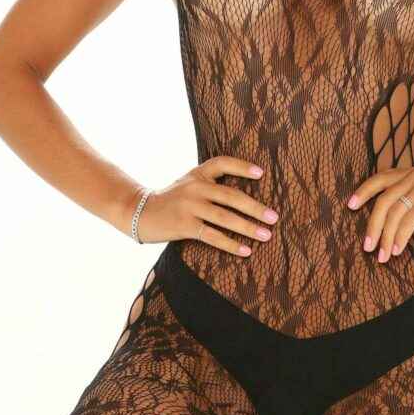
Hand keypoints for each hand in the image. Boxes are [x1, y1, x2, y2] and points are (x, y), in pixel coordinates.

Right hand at [132, 156, 278, 254]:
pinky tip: (246, 251)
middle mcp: (195, 187)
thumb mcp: (188, 184)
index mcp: (198, 174)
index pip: (222, 163)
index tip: (261, 173)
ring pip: (225, 217)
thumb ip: (210, 184)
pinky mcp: (184, 225)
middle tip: (274, 217)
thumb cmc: (171, 200)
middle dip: (255, 207)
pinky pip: (212, 236)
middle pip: (231, 195)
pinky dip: (231, 244)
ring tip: (266, 235)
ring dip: (248, 227)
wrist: (139, 212)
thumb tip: (245, 196)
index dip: (242, 167)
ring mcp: (190, 206)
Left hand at [346, 166, 413, 260]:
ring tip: (381, 256)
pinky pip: (408, 220)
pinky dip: (399, 238)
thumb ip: (393, 208)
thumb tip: (359, 218)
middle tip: (366, 247)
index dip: (363, 192)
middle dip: (373, 225)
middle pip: (384, 199)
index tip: (349, 207)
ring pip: (395, 212)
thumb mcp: (409, 214)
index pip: (379, 180)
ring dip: (385, 237)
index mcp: (407, 175)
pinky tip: (396, 251)